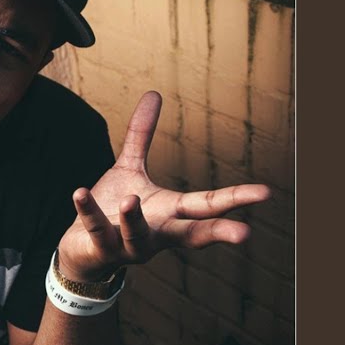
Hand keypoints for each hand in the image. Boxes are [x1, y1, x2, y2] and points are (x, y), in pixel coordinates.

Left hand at [57, 92, 270, 281]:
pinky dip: (89, 211)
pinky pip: (97, 229)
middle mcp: (156, 234)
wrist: (82, 251)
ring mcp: (129, 245)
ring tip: (132, 200)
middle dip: (218, 233)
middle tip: (244, 234)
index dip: (236, 198)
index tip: (265, 193)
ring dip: (135, 220)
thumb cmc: (113, 209)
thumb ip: (140, 135)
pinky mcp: (100, 248)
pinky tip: (79, 192)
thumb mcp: (129, 169)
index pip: (208, 205)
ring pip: (138, 236)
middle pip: (192, 235)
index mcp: (170, 213)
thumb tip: (153, 93)